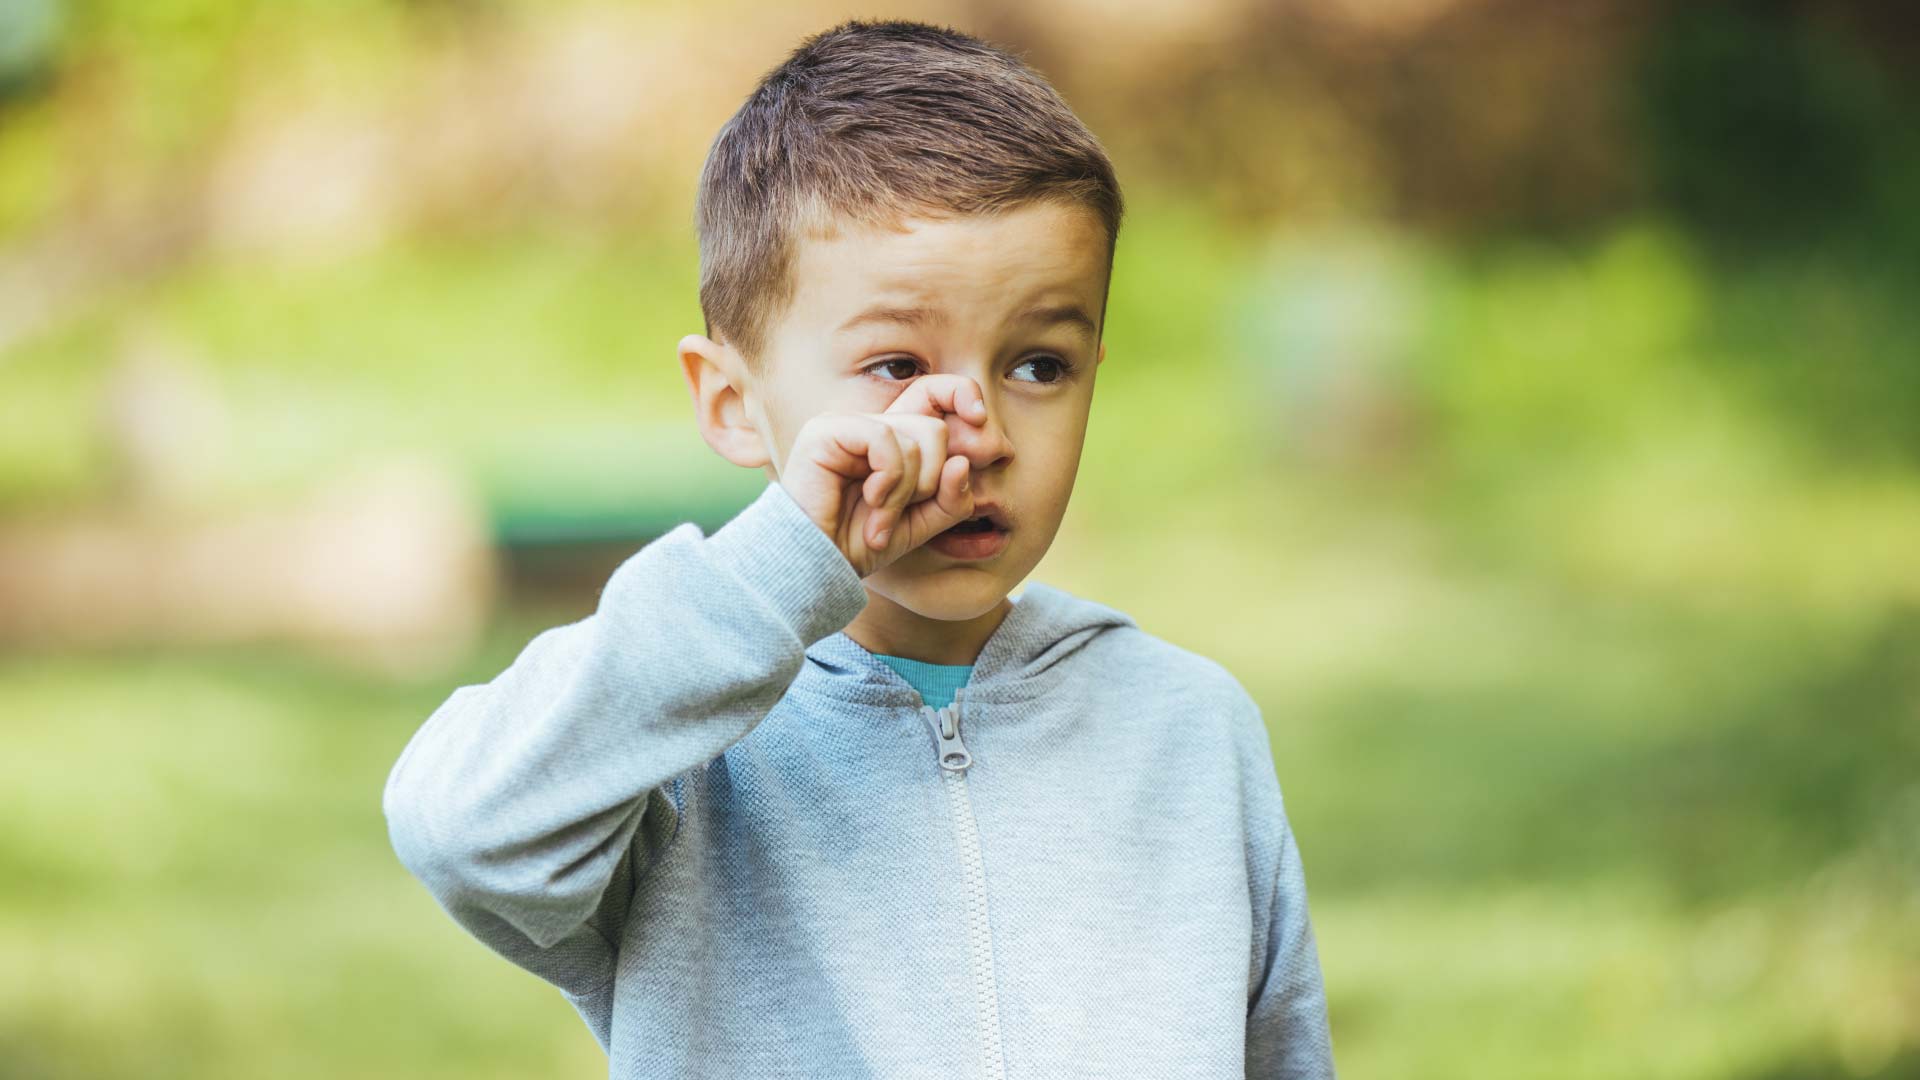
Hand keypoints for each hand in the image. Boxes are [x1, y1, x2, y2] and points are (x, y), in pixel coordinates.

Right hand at [779, 374, 989, 577]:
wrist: (815, 566)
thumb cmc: (859, 544)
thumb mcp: (920, 525)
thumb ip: (950, 498)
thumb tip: (962, 463)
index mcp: (892, 440)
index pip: (934, 393)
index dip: (961, 393)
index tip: (981, 418)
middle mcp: (869, 426)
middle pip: (935, 427)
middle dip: (931, 479)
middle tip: (904, 512)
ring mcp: (846, 425)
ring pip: (915, 437)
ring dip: (906, 491)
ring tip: (881, 518)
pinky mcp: (826, 431)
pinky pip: (885, 440)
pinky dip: (889, 479)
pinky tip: (870, 500)